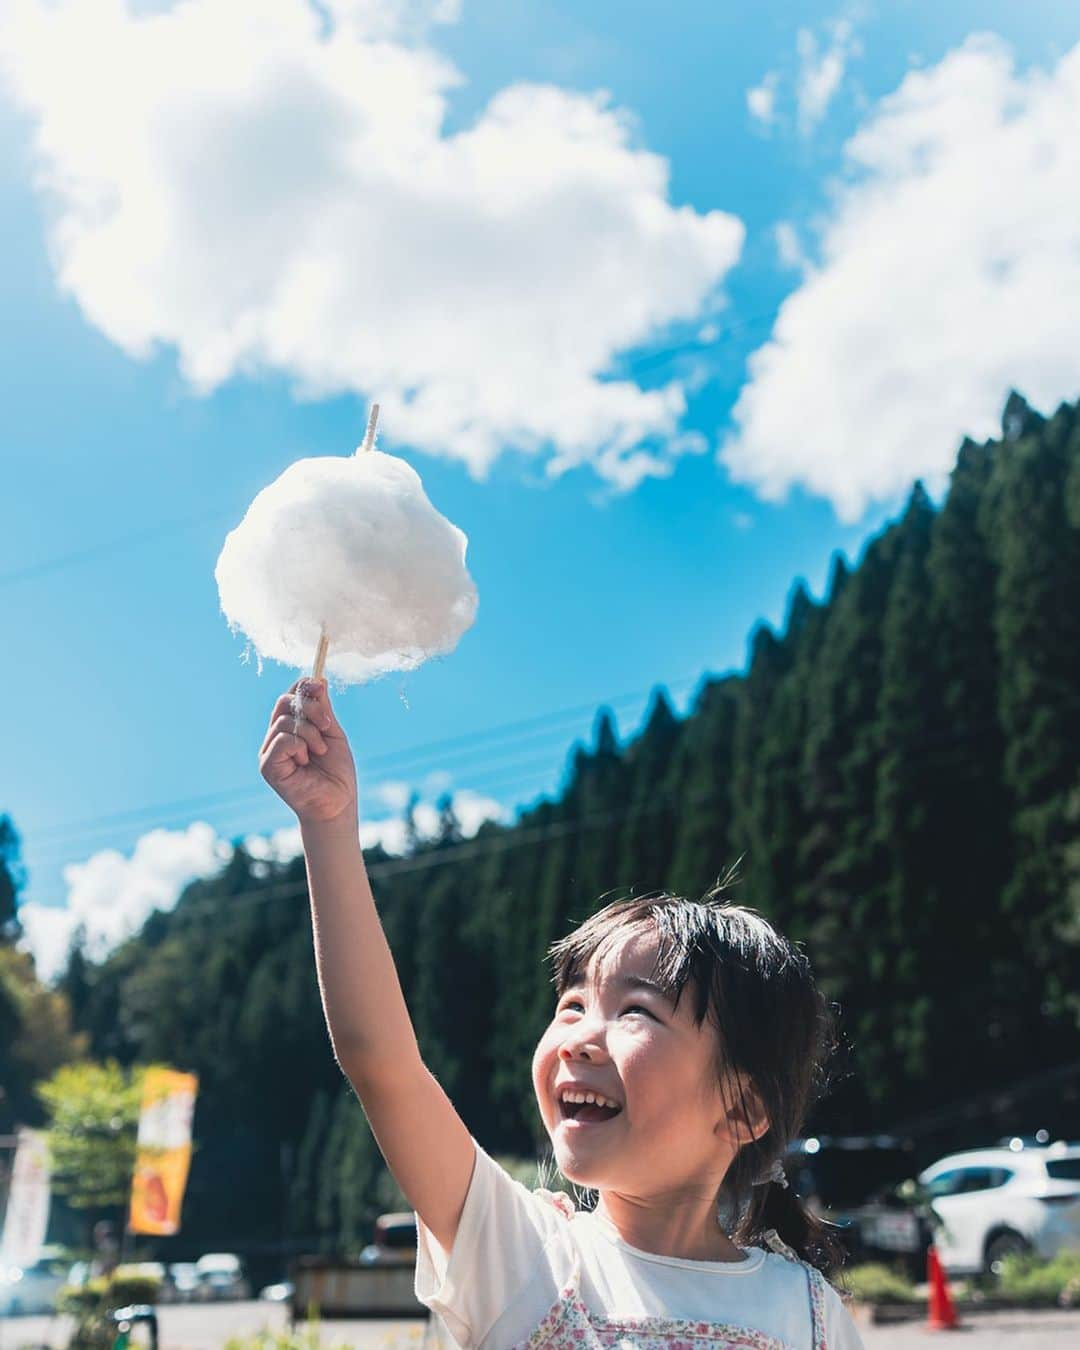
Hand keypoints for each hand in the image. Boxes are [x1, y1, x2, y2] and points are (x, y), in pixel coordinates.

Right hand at [259, 679, 356, 823]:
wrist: (338, 803)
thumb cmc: (336, 772)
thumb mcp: (332, 734)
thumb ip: (323, 710)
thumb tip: (319, 680)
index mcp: (291, 728)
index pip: (290, 696)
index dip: (303, 687)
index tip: (320, 686)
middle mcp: (276, 737)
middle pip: (284, 702)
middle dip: (310, 708)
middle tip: (327, 725)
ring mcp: (270, 751)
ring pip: (285, 722)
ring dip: (310, 733)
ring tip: (320, 751)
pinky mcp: (268, 766)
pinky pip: (281, 740)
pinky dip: (300, 746)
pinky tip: (307, 760)